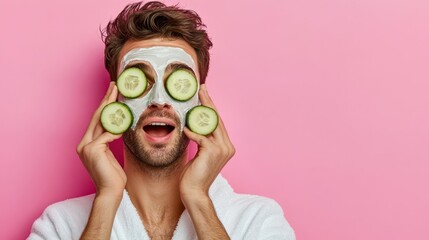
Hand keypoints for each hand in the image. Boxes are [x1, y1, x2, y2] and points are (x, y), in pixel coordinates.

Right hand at [76, 82, 125, 197]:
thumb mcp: (110, 154)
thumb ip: (109, 139)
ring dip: (111, 108)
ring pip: (100, 122)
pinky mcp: (92, 150)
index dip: (104, 106)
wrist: (111, 191)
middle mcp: (83, 144)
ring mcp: (86, 146)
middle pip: (97, 117)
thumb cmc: (113, 175)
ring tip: (118, 94)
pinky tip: (123, 125)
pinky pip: (107, 135)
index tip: (111, 93)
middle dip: (106, 100)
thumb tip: (117, 126)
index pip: (97, 121)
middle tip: (114, 86)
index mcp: (87, 144)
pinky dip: (115, 130)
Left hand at [180, 84, 234, 201]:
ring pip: (211, 124)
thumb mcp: (200, 153)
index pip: (218, 122)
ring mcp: (222, 149)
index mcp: (226, 146)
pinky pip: (201, 137)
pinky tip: (185, 129)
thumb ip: (202, 140)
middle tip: (201, 88)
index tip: (205, 94)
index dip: (211, 107)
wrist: (194, 191)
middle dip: (208, 102)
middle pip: (216, 119)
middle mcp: (228, 146)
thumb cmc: (194, 174)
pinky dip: (192, 132)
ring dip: (201, 110)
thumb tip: (193, 125)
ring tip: (195, 99)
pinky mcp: (212, 152)